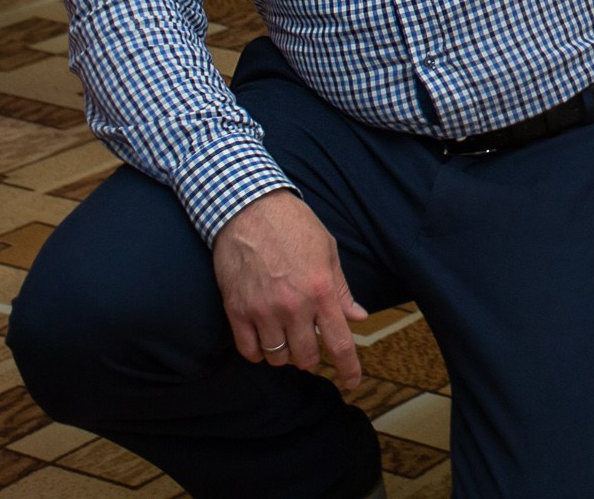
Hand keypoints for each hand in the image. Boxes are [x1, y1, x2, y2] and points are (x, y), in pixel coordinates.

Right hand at [213, 190, 367, 389]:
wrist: (249, 210)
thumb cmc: (294, 227)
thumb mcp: (328, 252)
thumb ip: (341, 290)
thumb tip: (357, 316)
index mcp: (322, 292)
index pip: (340, 343)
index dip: (348, 369)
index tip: (352, 382)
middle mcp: (293, 307)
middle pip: (306, 357)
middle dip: (312, 358)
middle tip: (310, 345)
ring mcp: (262, 311)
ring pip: (277, 358)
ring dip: (285, 354)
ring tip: (286, 337)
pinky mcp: (236, 311)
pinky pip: (248, 350)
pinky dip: (258, 352)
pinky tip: (264, 339)